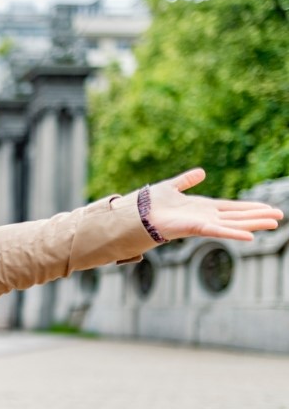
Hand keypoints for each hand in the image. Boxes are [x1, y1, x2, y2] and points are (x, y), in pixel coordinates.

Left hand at [148, 168, 283, 241]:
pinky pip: (217, 231)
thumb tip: (201, 172)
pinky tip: (250, 237)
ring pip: (232, 224)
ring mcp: (200, 223)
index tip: (268, 208)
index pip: (231, 208)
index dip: (249, 208)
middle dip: (257, 216)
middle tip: (279, 217)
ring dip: (252, 224)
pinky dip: (233, 234)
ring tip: (273, 223)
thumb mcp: (172, 187)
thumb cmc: (149, 204)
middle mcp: (204, 216)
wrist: (134, 214)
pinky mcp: (194, 228)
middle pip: (236, 216)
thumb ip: (186, 180)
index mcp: (202, 207)